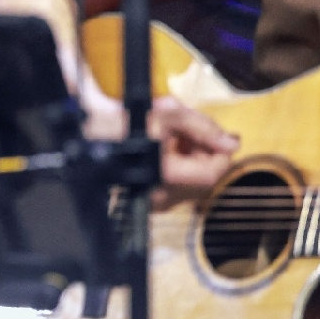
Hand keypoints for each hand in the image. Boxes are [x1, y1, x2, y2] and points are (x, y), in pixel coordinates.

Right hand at [78, 91, 238, 203]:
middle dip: (204, 152)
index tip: (216, 136)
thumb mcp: (166, 115)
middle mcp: (163, 196)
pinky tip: (166, 151)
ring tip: (175, 138)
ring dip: (193, 159)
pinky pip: (179, 187)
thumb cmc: (121, 126)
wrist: (88, 139)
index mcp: (166, 175)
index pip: (214, 172)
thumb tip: (231, 142)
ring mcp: (157, 203)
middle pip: (206, 177)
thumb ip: (203, 127)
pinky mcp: (152, 203)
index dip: (220, 152)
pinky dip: (180, 168)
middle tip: (190, 131)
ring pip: (194, 182)